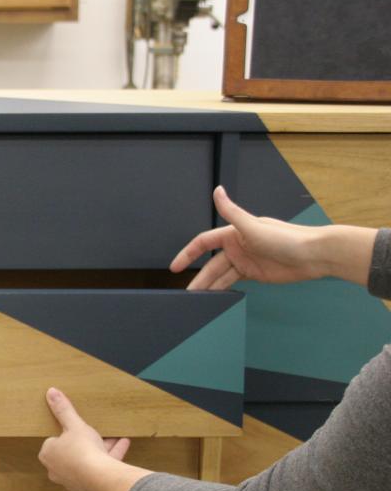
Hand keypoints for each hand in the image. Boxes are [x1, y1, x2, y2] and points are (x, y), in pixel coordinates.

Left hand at [39, 388, 130, 490]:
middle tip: (93, 432)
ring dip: (102, 447)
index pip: (53, 441)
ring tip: (114, 436)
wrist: (100, 477)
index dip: (65, 433)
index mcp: (48, 454)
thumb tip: (51, 392)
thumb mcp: (74, 424)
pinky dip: (112, 455)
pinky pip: (101, 467)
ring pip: (88, 460)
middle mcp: (57, 470)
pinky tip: (124, 443)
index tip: (74, 427)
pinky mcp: (91, 485)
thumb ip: (63, 410)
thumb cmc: (81, 450)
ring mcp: (74, 479)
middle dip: (86, 441)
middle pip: (73, 451)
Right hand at [170, 186, 322, 289]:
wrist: (314, 256)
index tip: (176, 267)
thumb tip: (217, 190)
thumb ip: (232, 211)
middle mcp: (238, 246)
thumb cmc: (288, 238)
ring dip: (210, 286)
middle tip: (187, 293)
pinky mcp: (255, 273)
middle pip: (211, 264)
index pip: (204, 242)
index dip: (188, 254)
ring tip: (199, 299)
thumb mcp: (254, 226)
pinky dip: (224, 289)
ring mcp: (246, 260)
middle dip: (198, 277)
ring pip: (221, 275)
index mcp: (234, 232)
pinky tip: (217, 296)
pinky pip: (233, 281)